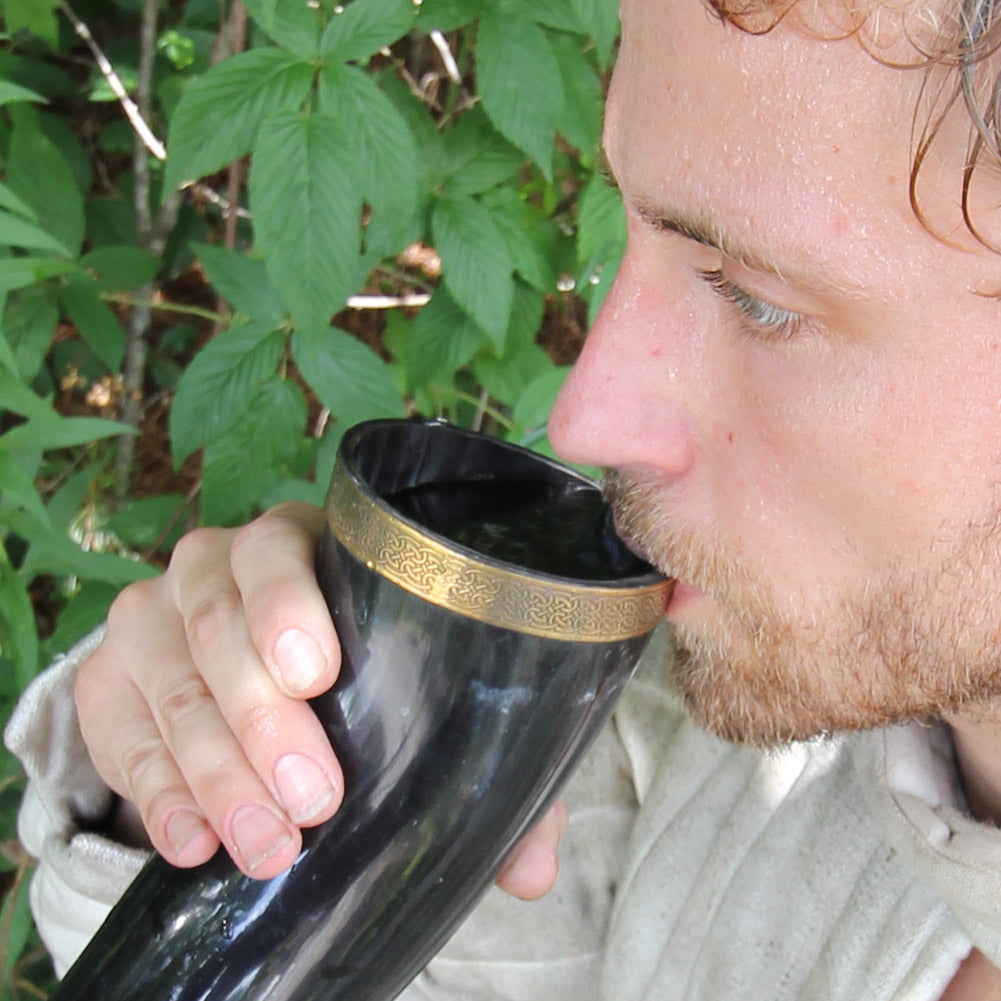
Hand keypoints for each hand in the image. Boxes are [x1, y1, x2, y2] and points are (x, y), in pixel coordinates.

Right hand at [75, 502, 565, 895]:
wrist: (243, 683)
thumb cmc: (353, 678)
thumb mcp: (410, 696)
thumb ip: (477, 765)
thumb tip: (530, 868)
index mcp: (299, 544)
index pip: (278, 547)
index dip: (286, 603)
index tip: (316, 676)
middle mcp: (215, 566)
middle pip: (218, 623)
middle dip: (262, 718)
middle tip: (313, 799)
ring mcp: (154, 616)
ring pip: (170, 682)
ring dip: (213, 770)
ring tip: (266, 844)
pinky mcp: (110, 676)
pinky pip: (116, 728)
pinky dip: (154, 788)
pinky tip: (192, 840)